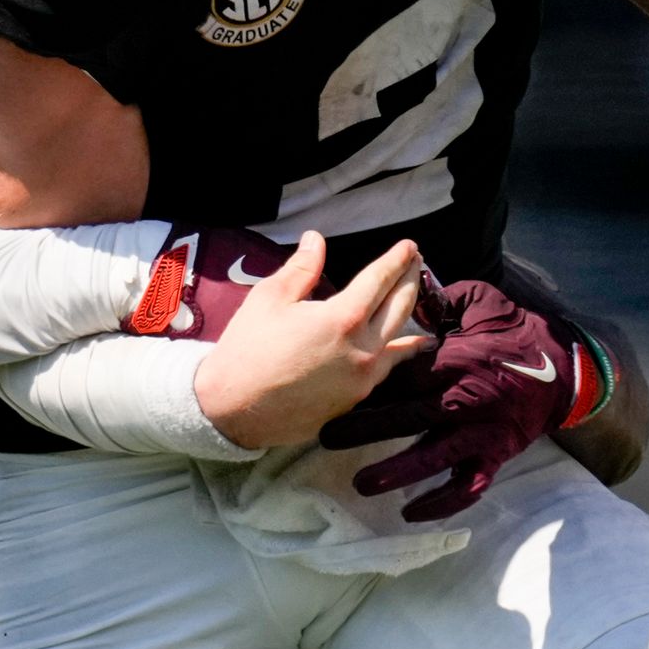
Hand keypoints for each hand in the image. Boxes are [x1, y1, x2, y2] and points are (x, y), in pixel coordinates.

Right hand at [178, 232, 428, 452]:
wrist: (233, 408)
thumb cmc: (246, 349)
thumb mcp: (269, 298)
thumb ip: (301, 268)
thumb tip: (316, 239)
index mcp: (342, 317)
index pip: (380, 279)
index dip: (397, 260)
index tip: (409, 247)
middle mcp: (362, 348)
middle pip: (400, 307)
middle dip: (410, 280)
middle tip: (416, 264)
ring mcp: (363, 378)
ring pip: (400, 340)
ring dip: (411, 315)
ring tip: (415, 298)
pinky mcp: (356, 399)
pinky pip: (386, 368)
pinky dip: (401, 352)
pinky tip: (410, 346)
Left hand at [315, 273, 594, 520]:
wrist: (564, 368)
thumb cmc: (513, 334)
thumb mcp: (481, 303)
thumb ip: (443, 299)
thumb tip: (408, 287)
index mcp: (454, 361)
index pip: (403, 374)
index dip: (368, 384)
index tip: (333, 389)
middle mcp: (464, 399)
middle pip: (408, 416)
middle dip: (365, 427)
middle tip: (326, 437)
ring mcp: (481, 432)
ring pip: (433, 457)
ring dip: (396, 472)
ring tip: (362, 483)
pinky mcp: (495, 455)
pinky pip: (467, 486)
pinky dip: (441, 503)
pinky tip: (411, 513)